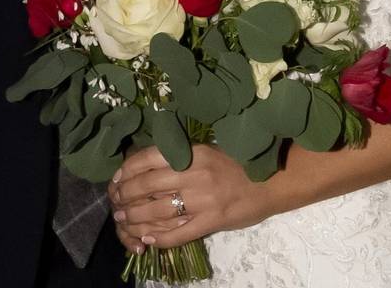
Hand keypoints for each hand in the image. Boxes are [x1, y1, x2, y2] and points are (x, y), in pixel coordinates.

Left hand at [108, 145, 274, 251]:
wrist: (273, 181)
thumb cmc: (238, 164)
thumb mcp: (207, 151)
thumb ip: (180, 156)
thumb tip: (145, 165)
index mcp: (193, 152)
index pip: (148, 158)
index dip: (127, 170)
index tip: (117, 179)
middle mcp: (195, 174)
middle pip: (147, 185)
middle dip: (125, 196)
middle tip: (117, 203)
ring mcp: (204, 199)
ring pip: (158, 210)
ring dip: (136, 217)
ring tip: (125, 220)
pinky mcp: (213, 220)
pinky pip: (180, 233)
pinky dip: (160, 237)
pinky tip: (148, 238)